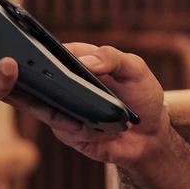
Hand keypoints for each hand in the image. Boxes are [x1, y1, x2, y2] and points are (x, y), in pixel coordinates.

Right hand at [35, 44, 167, 167]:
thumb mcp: (135, 69)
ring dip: (75, 116)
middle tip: (72, 96)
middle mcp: (67, 83)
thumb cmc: (142, 95)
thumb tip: (85, 61)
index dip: (44, 57)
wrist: (149, 135)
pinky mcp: (66, 131)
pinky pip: (64, 131)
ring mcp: (64, 108)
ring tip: (98, 119)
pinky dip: (85, 132)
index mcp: (81, 60)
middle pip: (40, 83)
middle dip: (47, 90)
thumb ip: (112, 58)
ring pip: (50, 110)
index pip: (52, 52)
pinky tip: (102, 132)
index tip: (51, 64)